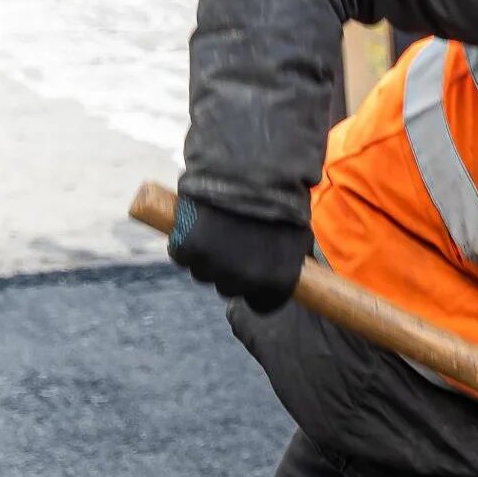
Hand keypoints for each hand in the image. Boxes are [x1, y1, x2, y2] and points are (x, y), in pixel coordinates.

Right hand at [166, 195, 311, 314]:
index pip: (262, 305)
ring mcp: (216, 266)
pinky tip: (194, 224)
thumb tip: (297, 277)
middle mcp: (246, 281)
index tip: (251, 273)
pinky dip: (183, 242)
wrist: (252, 171)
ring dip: (204, 257)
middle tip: (229, 242)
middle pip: (228, 288)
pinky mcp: (189, 248)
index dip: (255, 289)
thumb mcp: (297, 238)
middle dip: (227, 270)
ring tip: (214, 229)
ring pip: (202, 273)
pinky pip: (180, 254)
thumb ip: (289, 262)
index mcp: (278, 282)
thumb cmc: (279, 200)